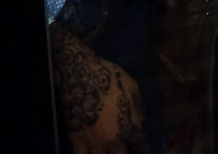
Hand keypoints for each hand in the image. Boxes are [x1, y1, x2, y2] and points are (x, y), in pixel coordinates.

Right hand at [51, 25, 148, 153]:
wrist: (80, 72)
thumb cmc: (109, 77)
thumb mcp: (132, 88)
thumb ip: (138, 111)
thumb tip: (142, 127)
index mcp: (127, 127)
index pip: (140, 148)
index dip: (143, 150)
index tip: (142, 149)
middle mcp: (111, 140)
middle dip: (123, 153)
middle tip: (123, 147)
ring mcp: (92, 142)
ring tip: (107, 149)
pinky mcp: (75, 139)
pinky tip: (90, 152)